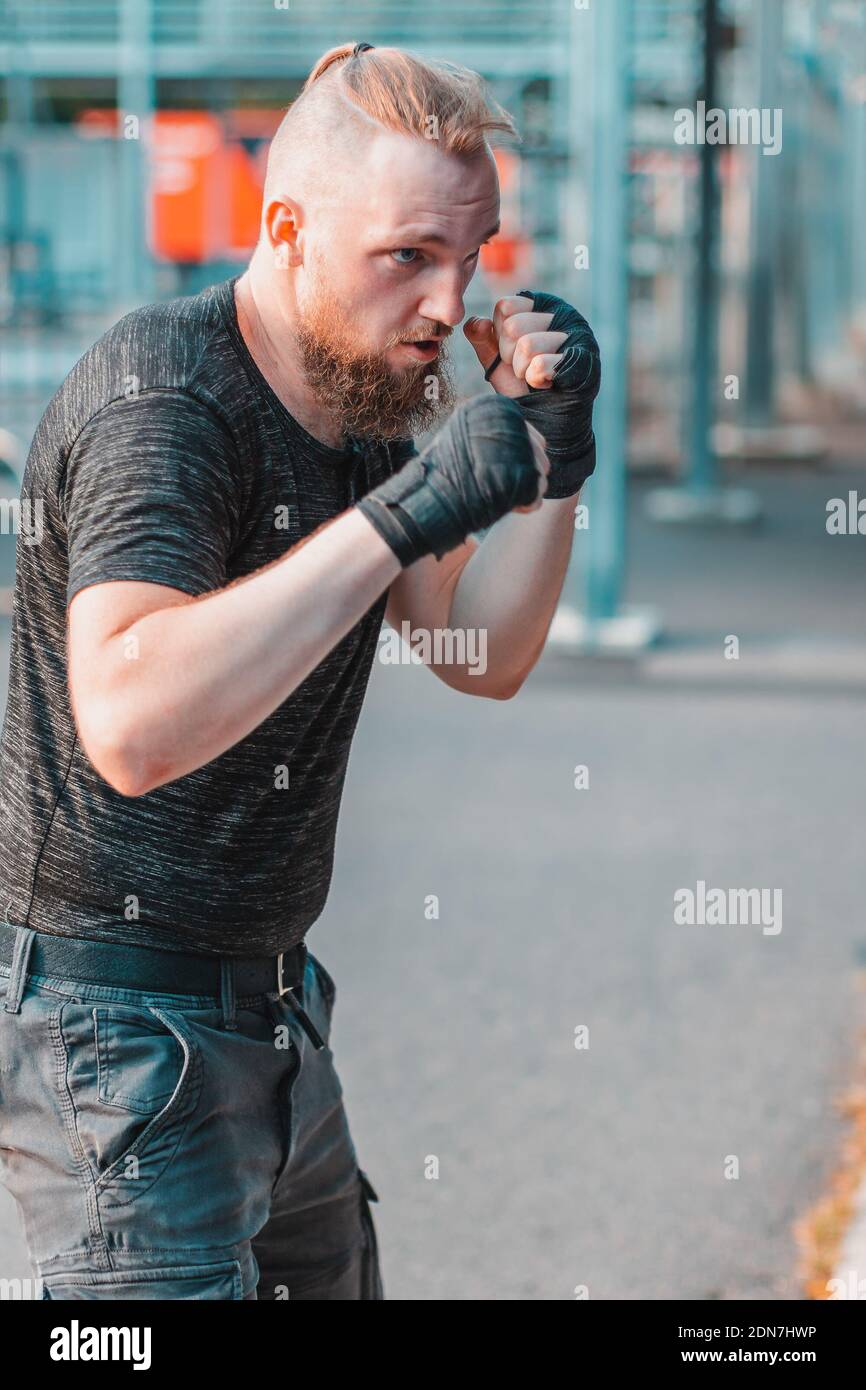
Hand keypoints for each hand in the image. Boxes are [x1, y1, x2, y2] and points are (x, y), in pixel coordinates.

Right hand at [356, 395, 546, 566]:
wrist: (428, 495)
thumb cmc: (442, 470)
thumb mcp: (465, 437)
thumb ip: (493, 435)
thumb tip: (532, 443)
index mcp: (499, 410)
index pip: (531, 437)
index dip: (518, 460)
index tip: (496, 473)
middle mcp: (513, 423)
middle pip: (540, 456)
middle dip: (523, 477)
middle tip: (497, 489)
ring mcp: (521, 448)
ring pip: (540, 477)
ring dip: (522, 493)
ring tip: (496, 496)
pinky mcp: (525, 475)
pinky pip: (537, 496)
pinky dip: (522, 507)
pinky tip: (500, 506)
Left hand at [465, 289, 600, 498]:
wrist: (545, 421)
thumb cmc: (521, 386)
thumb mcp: (496, 360)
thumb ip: (482, 338)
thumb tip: (476, 323)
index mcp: (540, 306)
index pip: (505, 307)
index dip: (500, 335)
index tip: (511, 351)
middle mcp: (562, 314)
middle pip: (513, 327)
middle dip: (510, 356)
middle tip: (523, 369)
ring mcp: (578, 335)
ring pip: (526, 345)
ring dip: (523, 370)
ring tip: (534, 377)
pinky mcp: (585, 360)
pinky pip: (540, 365)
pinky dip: (536, 380)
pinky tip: (547, 384)